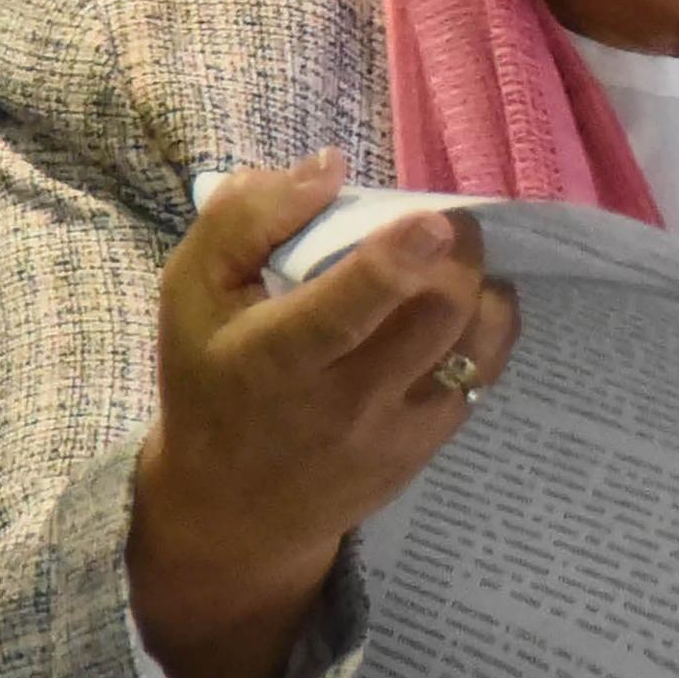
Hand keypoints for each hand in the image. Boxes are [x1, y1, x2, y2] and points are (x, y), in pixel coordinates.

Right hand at [127, 154, 517, 677]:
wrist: (232, 509)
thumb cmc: (210, 378)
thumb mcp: (191, 291)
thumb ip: (246, 218)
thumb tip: (330, 167)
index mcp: (275, 356)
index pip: (345, 311)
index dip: (397, 259)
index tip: (431, 220)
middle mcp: (342, 401)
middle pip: (436, 314)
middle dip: (458, 253)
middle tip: (445, 224)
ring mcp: (394, 431)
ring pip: (474, 343)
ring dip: (481, 285)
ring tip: (457, 262)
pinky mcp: (426, 448)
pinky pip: (483, 373)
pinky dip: (487, 326)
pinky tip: (462, 306)